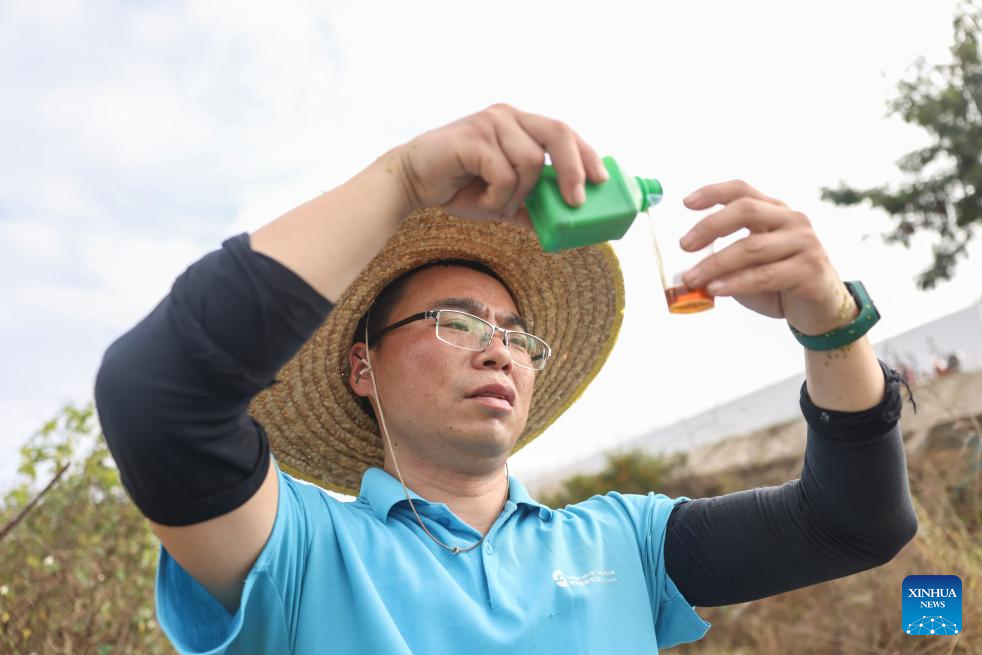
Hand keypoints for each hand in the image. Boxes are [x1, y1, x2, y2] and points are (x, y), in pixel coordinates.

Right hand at [392, 103, 608, 227]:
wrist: (413, 182)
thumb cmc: (459, 187)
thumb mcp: (503, 201)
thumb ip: (530, 207)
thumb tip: (561, 229)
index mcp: (520, 124)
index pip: (564, 132)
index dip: (586, 155)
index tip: (602, 181)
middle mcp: (509, 116)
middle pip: (558, 134)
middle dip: (573, 170)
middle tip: (575, 202)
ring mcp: (491, 123)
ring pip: (530, 162)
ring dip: (517, 194)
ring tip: (493, 202)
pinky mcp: (473, 137)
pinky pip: (504, 173)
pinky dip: (496, 196)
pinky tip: (477, 198)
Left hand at [678, 180, 855, 334]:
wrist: (821, 310)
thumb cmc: (779, 284)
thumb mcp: (749, 267)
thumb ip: (725, 263)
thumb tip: (688, 272)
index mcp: (775, 212)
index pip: (743, 190)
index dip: (713, 192)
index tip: (686, 203)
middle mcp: (792, 220)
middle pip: (746, 210)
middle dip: (710, 226)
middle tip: (685, 246)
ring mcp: (804, 242)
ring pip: (751, 246)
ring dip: (715, 263)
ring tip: (691, 278)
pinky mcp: (809, 269)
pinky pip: (764, 274)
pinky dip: (735, 283)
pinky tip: (716, 289)